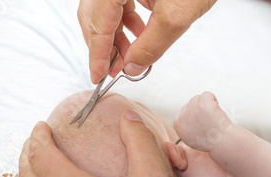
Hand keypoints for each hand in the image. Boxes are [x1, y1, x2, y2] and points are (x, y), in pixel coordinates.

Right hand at [78, 0, 216, 82]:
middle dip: (105, 46)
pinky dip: (126, 21)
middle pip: (94, 16)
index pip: (97, 23)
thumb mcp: (175, 16)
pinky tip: (140, 33)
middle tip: (115, 69)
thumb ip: (152, 45)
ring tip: (133, 54)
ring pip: (106, 10)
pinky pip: (119, 1)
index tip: (98, 76)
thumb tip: (132, 67)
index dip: (97, 54)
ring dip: (117, 35)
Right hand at [173, 92, 233, 151]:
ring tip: (213, 117)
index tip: (203, 123)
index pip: (184, 111)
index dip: (195, 115)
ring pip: (198, 98)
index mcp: (177, 124)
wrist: (222, 142)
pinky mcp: (203, 104)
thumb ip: (185, 126)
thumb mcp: (190, 137)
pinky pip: (207, 94)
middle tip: (209, 121)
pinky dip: (213, 99)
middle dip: (200, 109)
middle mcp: (183, 116)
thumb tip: (184, 116)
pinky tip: (216, 111)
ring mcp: (193, 109)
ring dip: (207, 104)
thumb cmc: (209, 140)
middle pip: (191, 103)